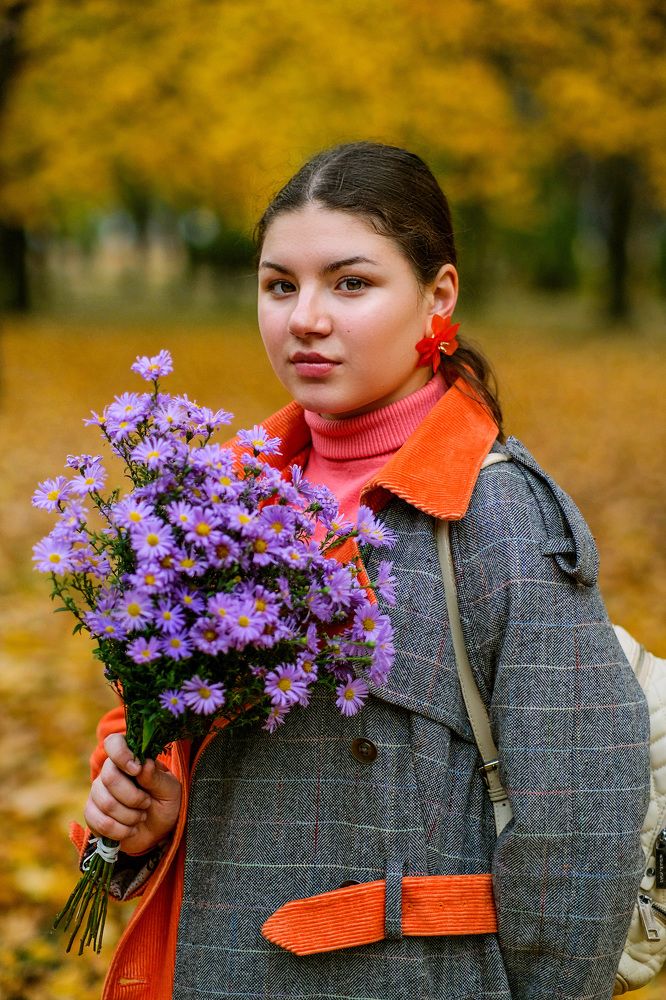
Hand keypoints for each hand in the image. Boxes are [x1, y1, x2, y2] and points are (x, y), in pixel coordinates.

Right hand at [84, 733, 181, 855]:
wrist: (157, 832)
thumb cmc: (164, 803)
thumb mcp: (170, 790)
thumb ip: (156, 778)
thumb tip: (144, 764)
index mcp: (131, 758)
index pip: (114, 743)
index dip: (121, 754)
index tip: (136, 769)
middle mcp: (110, 771)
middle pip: (109, 778)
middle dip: (134, 797)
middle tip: (147, 803)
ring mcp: (98, 792)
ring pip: (106, 803)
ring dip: (130, 816)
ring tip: (141, 817)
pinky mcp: (92, 813)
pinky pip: (99, 822)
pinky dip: (120, 830)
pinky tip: (130, 830)